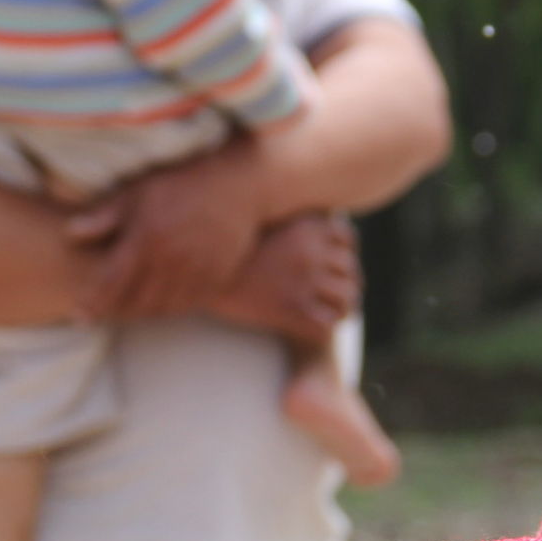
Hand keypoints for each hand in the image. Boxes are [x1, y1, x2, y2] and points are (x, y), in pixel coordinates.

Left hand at [72, 139, 267, 319]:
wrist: (240, 184)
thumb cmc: (181, 182)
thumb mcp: (138, 192)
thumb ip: (104, 216)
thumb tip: (69, 234)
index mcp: (148, 238)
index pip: (112, 283)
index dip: (92, 302)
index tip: (77, 314)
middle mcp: (173, 260)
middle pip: (135, 302)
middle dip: (112, 313)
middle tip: (96, 317)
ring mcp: (198, 271)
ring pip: (161, 308)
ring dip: (138, 315)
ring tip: (122, 313)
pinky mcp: (217, 277)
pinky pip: (187, 305)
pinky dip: (168, 310)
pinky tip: (155, 306)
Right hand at [214, 214, 360, 342]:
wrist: (191, 272)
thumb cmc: (223, 244)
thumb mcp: (257, 217)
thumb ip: (285, 215)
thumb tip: (308, 210)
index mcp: (306, 225)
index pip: (347, 239)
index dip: (343, 252)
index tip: (332, 263)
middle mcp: (310, 251)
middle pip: (350, 270)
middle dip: (344, 283)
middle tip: (333, 294)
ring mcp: (304, 281)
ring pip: (347, 299)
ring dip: (340, 308)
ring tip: (328, 313)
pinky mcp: (292, 311)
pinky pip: (326, 326)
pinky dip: (324, 329)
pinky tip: (311, 328)